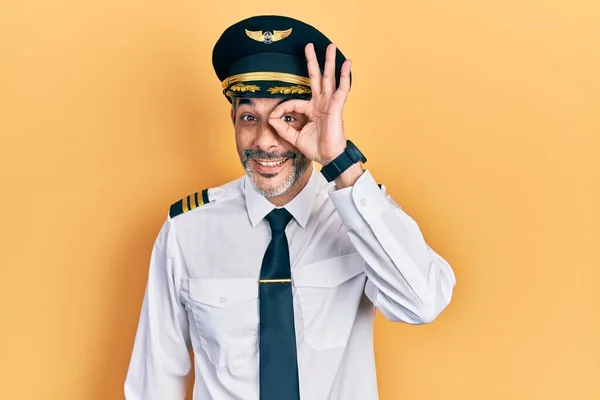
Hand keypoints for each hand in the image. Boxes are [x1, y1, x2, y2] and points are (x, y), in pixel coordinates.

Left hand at [268, 43, 351, 165]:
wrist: (329, 157)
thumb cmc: (316, 148)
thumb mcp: (294, 137)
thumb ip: (282, 128)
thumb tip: (270, 118)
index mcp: (311, 110)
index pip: (294, 101)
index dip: (282, 108)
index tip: (274, 116)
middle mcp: (320, 103)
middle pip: (316, 78)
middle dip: (312, 62)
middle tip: (310, 46)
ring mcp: (329, 103)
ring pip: (328, 78)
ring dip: (329, 62)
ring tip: (330, 46)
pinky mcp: (336, 106)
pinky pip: (341, 88)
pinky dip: (344, 75)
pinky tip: (347, 63)